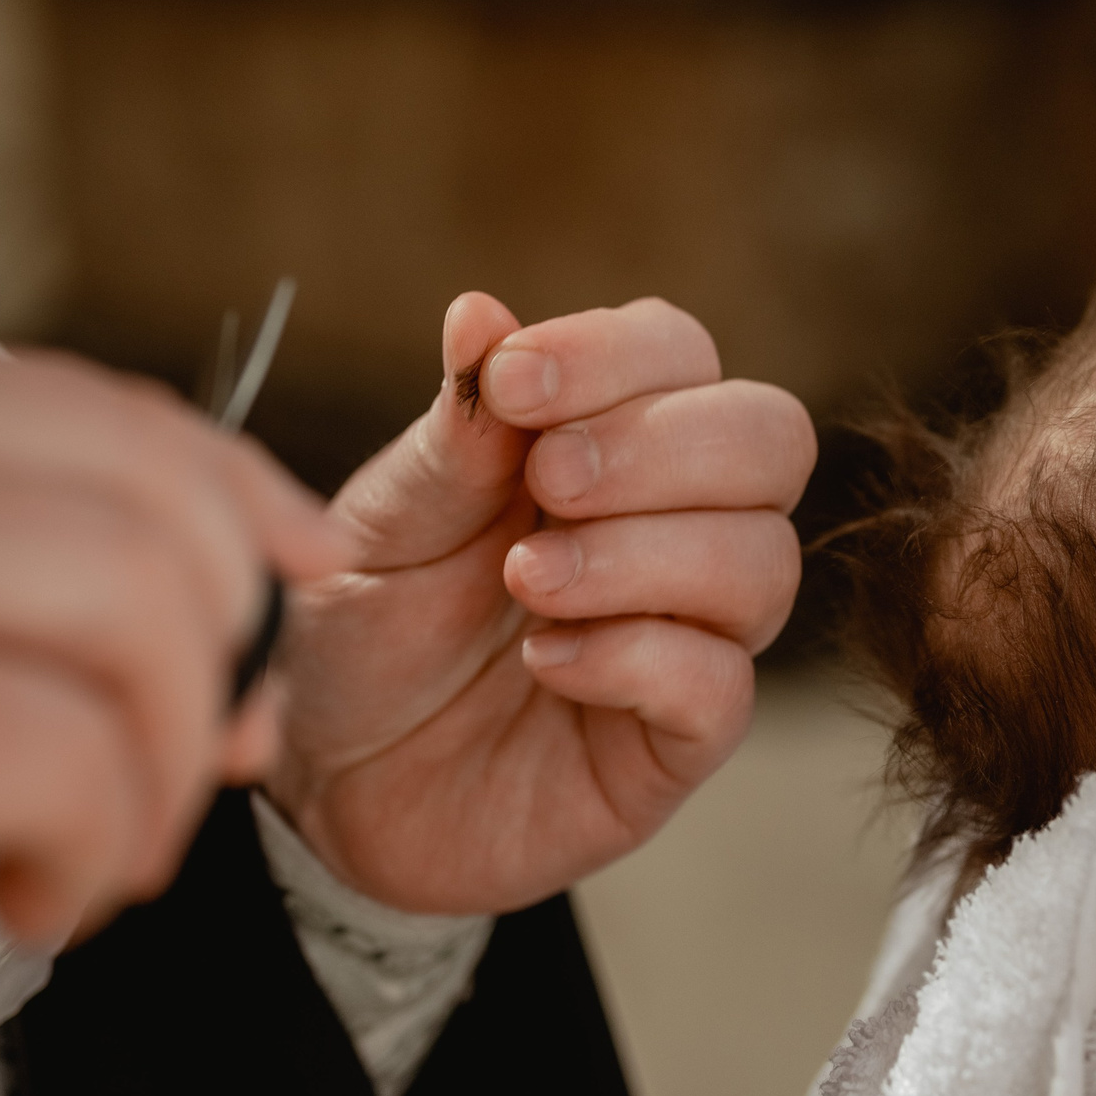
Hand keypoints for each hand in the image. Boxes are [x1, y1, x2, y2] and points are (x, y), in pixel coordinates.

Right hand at [0, 343, 348, 1022]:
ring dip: (161, 767)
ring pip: (139, 618)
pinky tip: (28, 903)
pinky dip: (92, 847)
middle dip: (220, 653)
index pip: (102, 408)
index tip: (283, 608)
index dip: (238, 509)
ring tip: (94, 856)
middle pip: (151, 506)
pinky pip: (67, 756)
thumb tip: (234, 585)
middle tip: (180, 779)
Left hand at [267, 293, 815, 913]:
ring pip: (762, 561)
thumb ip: (453, 438)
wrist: (323, 783)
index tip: (513, 385)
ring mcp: (688, 636)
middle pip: (772, 439)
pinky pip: (721, 687)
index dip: (617, 355)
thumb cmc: (365, 631)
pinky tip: (547, 658)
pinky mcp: (675, 743)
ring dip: (642, 555)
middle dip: (662, 448)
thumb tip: (482, 313)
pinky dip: (637, 658)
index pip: (682, 354)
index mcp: (609, 441)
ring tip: (526, 581)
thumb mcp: (384, 522)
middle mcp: (675, 526)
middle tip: (548, 484)